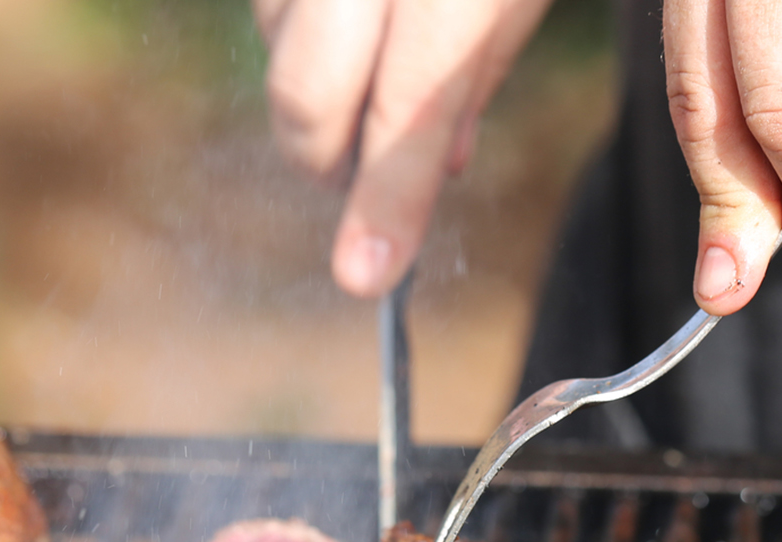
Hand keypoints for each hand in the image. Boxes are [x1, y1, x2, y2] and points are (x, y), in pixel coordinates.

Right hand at [257, 0, 553, 297]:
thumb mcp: (512, 0)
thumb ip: (473, 80)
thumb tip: (440, 165)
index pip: (406, 116)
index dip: (385, 204)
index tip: (366, 274)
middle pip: (306, 98)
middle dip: (327, 160)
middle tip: (363, 177)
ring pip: (276, 49)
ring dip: (318, 91)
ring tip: (375, 79)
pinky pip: (269, 8)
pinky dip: (299, 39)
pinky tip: (349, 34)